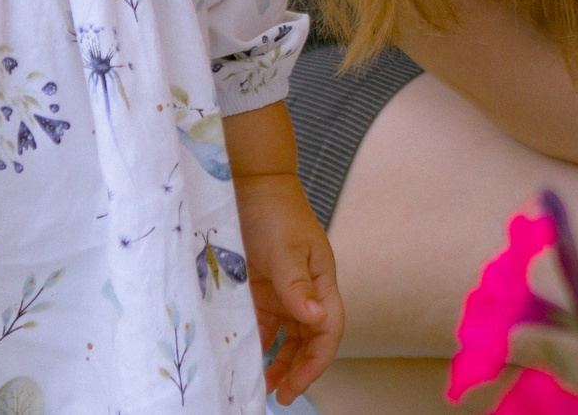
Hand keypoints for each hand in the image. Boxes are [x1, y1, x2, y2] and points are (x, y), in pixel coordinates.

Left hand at [230, 172, 342, 403]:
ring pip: (288, 338)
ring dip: (280, 362)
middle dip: (299, 370)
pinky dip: (259, 344)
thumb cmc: (274, 212)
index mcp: (322, 282)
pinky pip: (265, 325)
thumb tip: (316, 320)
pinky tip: (248, 358)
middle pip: (310, 341)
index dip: (317, 362)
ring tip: (266, 387)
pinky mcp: (262, 290)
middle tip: (281, 396)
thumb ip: (298, 285)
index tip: (297, 386)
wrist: (251, 184)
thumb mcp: (285, 249)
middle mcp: (307, 291)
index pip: (329, 331)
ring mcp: (284, 292)